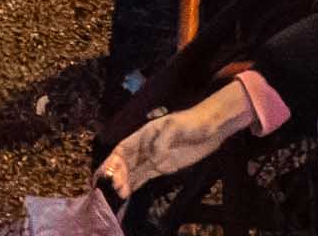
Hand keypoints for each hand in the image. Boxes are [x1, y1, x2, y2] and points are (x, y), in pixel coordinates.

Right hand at [104, 79, 269, 197]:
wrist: (210, 128)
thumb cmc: (192, 122)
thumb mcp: (175, 127)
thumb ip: (162, 140)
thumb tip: (153, 156)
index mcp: (143, 134)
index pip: (123, 149)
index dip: (113, 160)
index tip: (108, 173)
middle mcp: (144, 147)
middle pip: (124, 162)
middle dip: (116, 174)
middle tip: (115, 188)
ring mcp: (153, 158)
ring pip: (132, 171)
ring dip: (124, 182)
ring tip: (120, 194)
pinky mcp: (162, 167)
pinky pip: (143, 177)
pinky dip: (134, 184)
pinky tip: (126, 193)